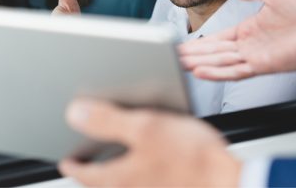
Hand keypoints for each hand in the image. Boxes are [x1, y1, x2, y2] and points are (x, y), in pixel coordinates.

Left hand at [58, 99, 240, 186]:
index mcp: (119, 176)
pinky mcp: (170, 187)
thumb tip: (75, 114)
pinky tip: (149, 157)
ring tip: (115, 154)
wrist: (230, 183)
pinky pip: (145, 181)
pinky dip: (138, 170)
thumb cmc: (192, 159)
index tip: (65, 161)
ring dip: (116, 168)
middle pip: (103, 180)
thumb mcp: (145, 128)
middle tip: (86, 158)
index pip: (84, 173)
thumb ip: (107, 121)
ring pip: (124, 181)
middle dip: (93, 167)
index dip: (72, 163)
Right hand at [178, 0, 295, 80]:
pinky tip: (202, 72)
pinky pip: (237, 71)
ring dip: (201, 64)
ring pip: (221, 63)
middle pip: (214, 53)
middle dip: (193, 55)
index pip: (217, 38)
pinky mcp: (266, 65)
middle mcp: (250, 45)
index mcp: (249, 29)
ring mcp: (257, 56)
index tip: (180, 44)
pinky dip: (218, 73)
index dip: (198, 42)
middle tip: (171, 57)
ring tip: (180, 65)